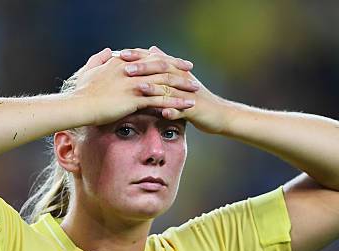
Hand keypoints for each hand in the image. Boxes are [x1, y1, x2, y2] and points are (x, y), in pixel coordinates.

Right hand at [69, 47, 200, 126]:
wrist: (79, 105)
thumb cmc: (82, 92)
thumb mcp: (90, 70)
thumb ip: (99, 59)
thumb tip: (107, 51)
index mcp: (122, 62)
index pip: (147, 57)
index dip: (162, 58)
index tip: (173, 60)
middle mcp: (131, 70)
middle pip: (160, 66)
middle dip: (177, 68)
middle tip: (190, 70)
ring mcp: (134, 84)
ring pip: (164, 82)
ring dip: (181, 86)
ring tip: (194, 89)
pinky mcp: (135, 99)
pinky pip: (160, 100)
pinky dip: (176, 102)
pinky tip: (186, 106)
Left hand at [118, 46, 232, 133]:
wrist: (219, 114)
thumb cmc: (197, 98)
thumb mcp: (180, 79)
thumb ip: (165, 65)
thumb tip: (152, 49)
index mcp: (176, 72)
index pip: (155, 59)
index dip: (138, 56)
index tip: (119, 54)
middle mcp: (182, 80)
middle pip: (161, 70)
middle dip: (144, 68)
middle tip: (125, 68)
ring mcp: (188, 94)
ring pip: (170, 89)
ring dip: (155, 89)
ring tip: (139, 88)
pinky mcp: (194, 109)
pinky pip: (183, 111)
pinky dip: (173, 112)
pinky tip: (164, 114)